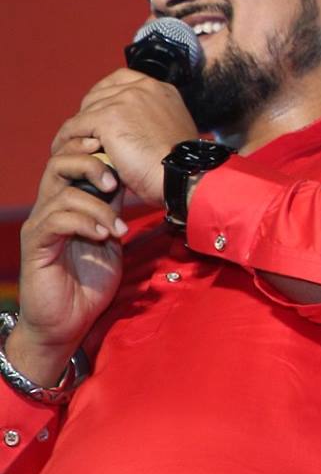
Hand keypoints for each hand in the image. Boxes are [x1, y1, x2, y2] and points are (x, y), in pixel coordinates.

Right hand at [12, 136, 126, 383]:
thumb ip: (114, 209)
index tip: (124, 157)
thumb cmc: (90, 282)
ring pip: (63, 192)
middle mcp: (49, 209)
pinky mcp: (36, 245)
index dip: (95, 152)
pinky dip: (85, 223)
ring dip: (98, 207)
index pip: (73, 161)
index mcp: (68, 203)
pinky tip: (104, 236)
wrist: (67, 321)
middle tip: (115, 182)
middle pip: (59, 163)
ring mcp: (40, 226)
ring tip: (118, 228)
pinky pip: (56, 220)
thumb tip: (132, 181)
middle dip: (91, 164)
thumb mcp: (111, 237)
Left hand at [52, 69, 197, 207]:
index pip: (122, 80)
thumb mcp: (171, 130)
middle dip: (89, 113)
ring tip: (70, 145)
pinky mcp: (108, 117)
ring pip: (85, 111)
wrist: (182, 174)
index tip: (99, 112)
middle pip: (99, 93)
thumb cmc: (178, 164)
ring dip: (77, 129)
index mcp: (162, 89)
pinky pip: (74, 126)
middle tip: (84, 134)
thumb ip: (152, 118)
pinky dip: (66, 139)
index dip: (106, 95)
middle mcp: (144, 88)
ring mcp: (125, 100)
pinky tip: (64, 151)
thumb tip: (131, 126)